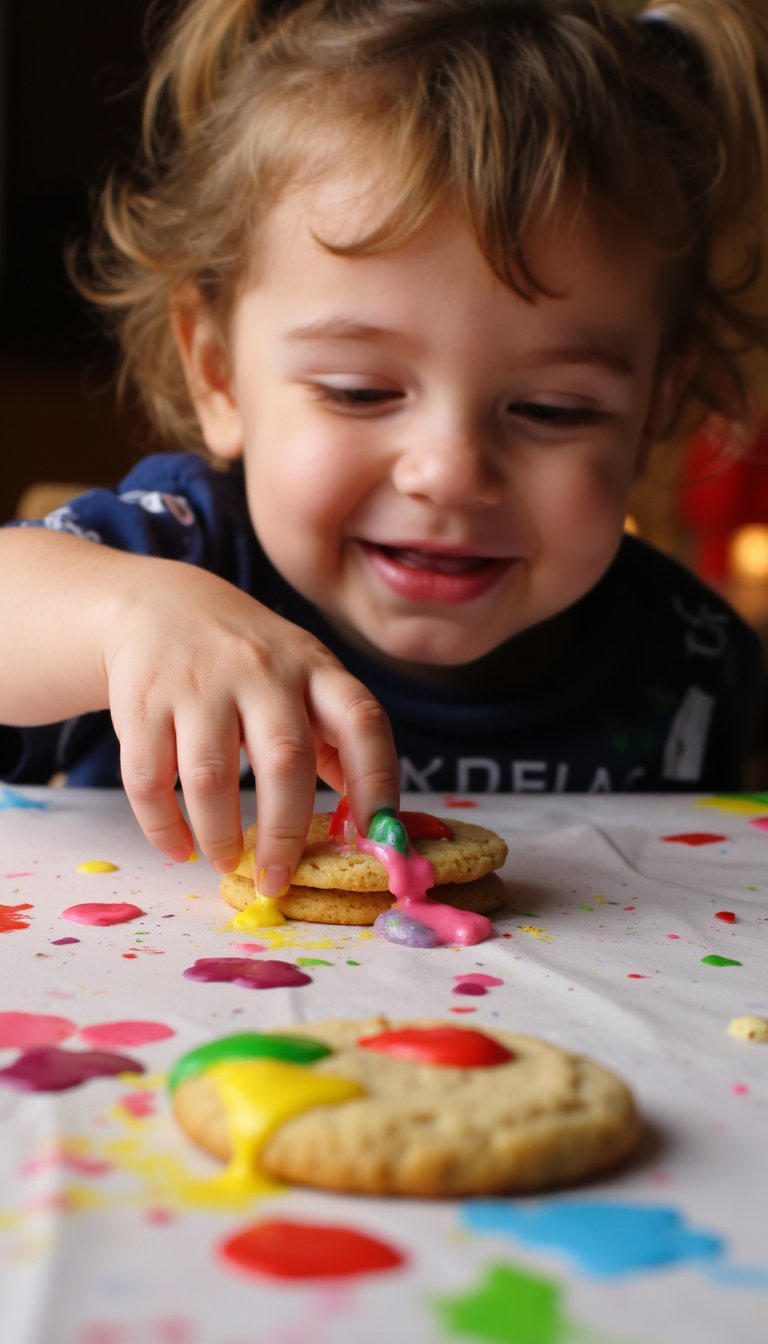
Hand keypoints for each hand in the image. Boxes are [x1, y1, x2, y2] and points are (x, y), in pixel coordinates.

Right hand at [103, 558, 398, 886]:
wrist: (161, 605)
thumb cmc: (251, 660)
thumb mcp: (307, 677)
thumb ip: (338, 739)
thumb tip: (370, 820)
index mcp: (316, 669)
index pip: (363, 722)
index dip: (378, 781)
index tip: (377, 838)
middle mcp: (263, 671)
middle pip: (285, 759)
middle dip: (284, 832)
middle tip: (277, 880)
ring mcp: (200, 683)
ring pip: (209, 777)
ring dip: (219, 834)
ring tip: (225, 862)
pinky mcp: (144, 700)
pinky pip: (148, 779)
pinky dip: (162, 827)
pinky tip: (178, 847)